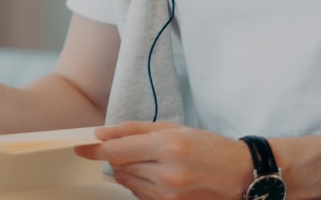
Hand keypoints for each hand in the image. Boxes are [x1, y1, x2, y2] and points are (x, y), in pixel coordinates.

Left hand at [75, 122, 251, 199]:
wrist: (239, 174)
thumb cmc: (209, 146)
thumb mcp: (173, 128)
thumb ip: (134, 130)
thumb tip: (103, 133)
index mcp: (168, 147)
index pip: (118, 150)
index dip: (95, 149)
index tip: (81, 147)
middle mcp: (167, 173)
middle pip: (120, 167)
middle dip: (114, 157)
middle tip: (119, 148)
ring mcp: (169, 194)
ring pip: (128, 182)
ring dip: (127, 170)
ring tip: (147, 160)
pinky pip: (140, 194)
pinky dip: (139, 183)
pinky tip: (154, 173)